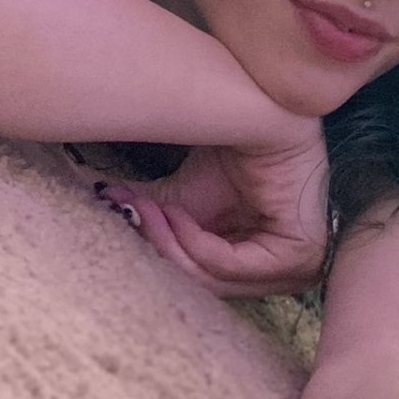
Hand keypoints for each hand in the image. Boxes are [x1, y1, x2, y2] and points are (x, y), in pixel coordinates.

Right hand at [100, 124, 329, 297]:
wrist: (268, 111)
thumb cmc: (235, 153)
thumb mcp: (183, 199)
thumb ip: (150, 221)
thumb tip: (101, 213)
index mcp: (260, 269)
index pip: (199, 284)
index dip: (157, 256)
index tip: (121, 220)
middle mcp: (282, 277)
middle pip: (202, 286)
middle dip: (158, 251)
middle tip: (127, 216)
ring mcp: (295, 269)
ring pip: (211, 280)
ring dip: (168, 245)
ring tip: (145, 210)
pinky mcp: (297, 254)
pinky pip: (229, 264)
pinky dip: (193, 241)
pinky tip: (175, 213)